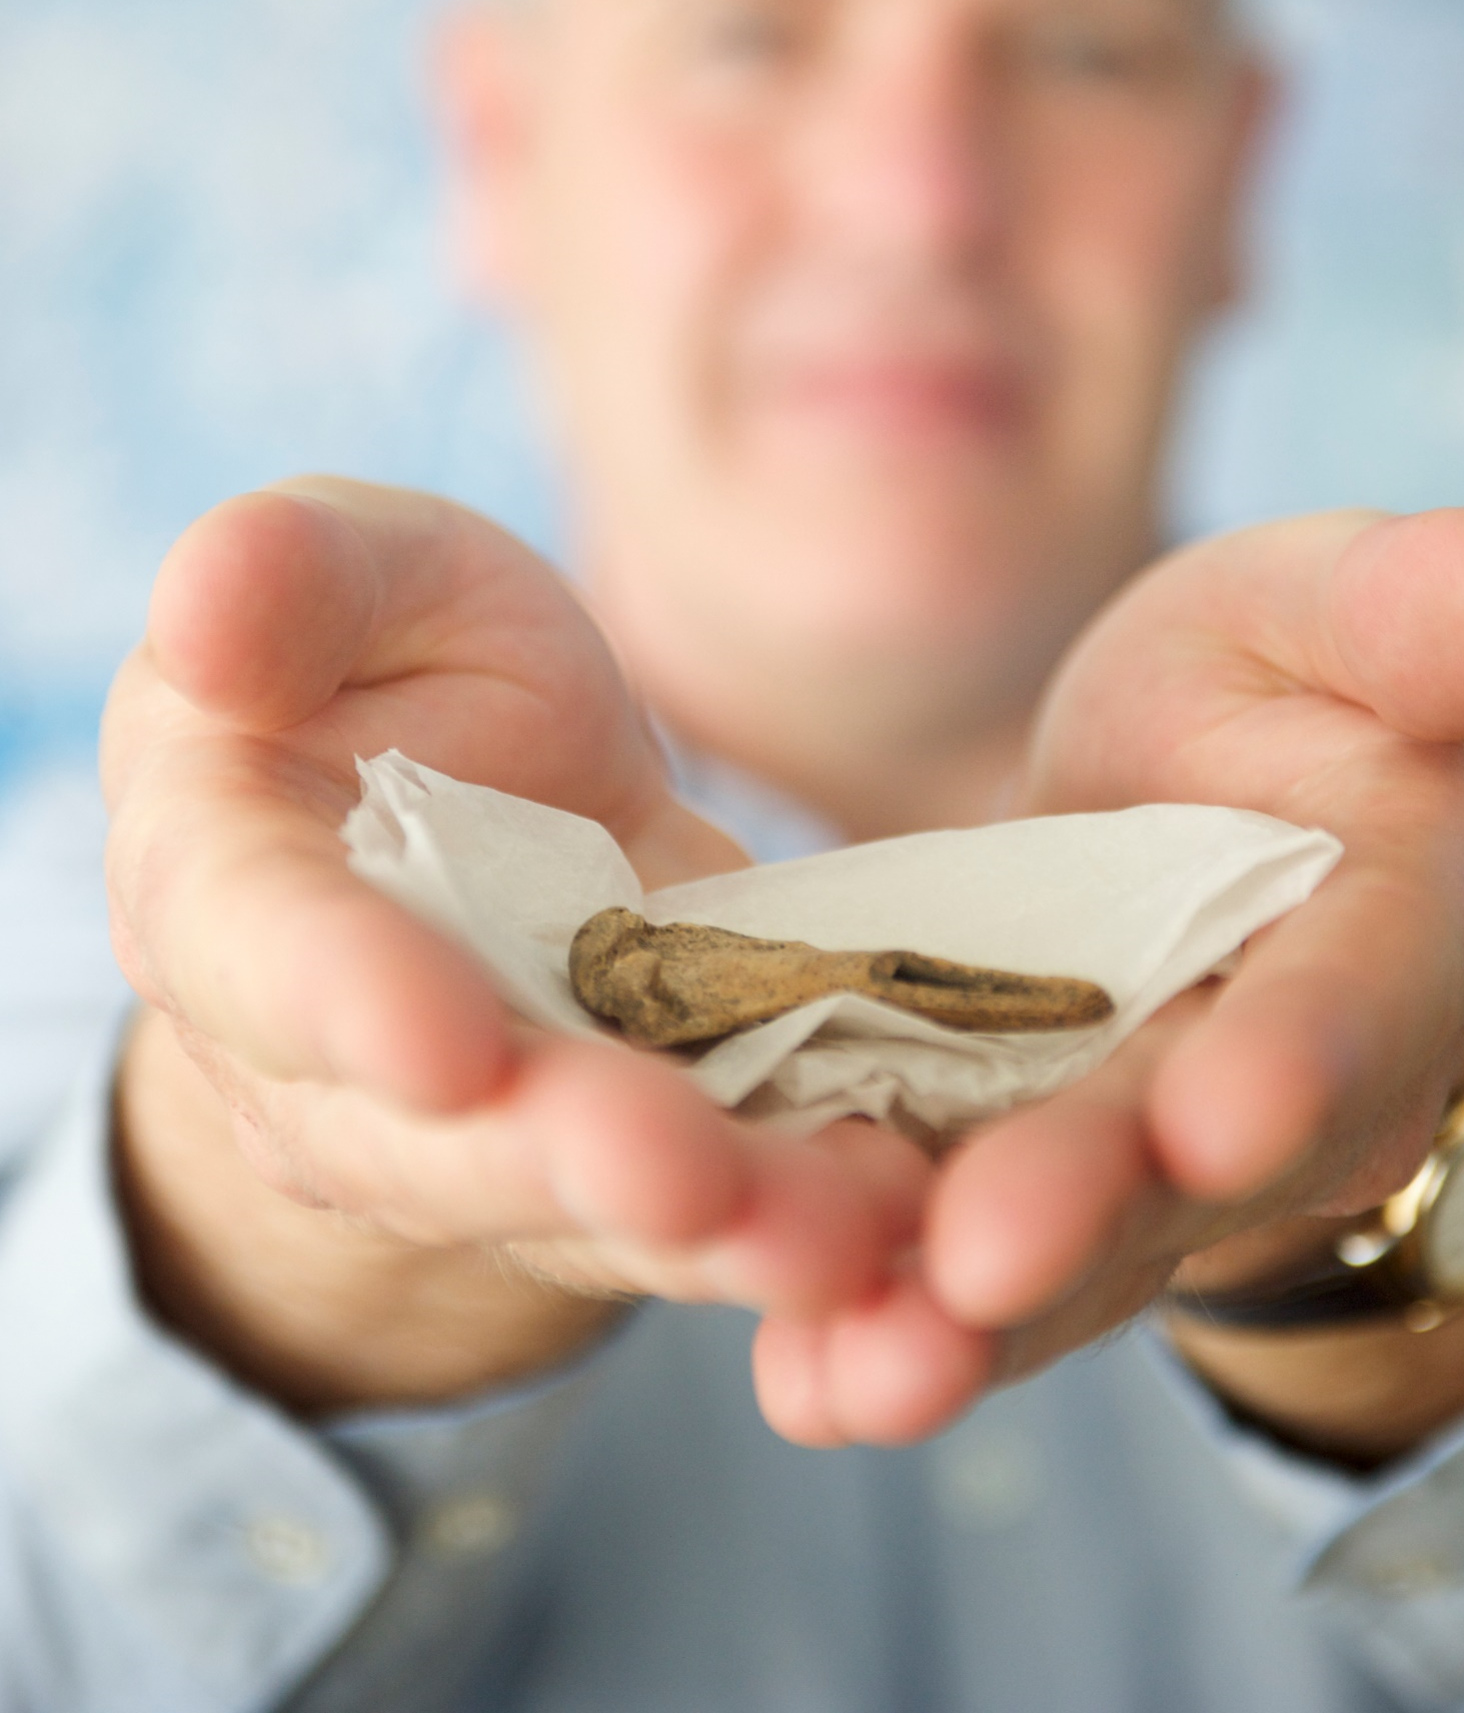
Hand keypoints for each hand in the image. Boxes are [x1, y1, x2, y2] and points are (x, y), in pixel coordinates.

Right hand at [102, 480, 924, 1415]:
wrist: (506, 784)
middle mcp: (331, 1064)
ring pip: (585, 1210)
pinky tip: (903, 1223)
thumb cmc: (394, 659)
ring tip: (834, 1238)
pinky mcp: (632, 1166)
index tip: (445, 1045)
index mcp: (229, 892)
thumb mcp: (360, 573)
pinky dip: (804, 1228)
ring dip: (712, 1233)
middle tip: (686, 1180)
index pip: (269, 960)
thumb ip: (292, 579)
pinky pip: (710, 1217)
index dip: (346, 1004)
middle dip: (568, 1163)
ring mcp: (482, 1141)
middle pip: (439, 1141)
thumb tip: (211, 603)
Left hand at [745, 507, 1463, 1454]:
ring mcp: (1181, 1160)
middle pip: (1209, 1160)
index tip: (1225, 1114)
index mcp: (1413, 910)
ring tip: (865, 1370)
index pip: (1372, 987)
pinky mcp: (1054, 1194)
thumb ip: (1406, 608)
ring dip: (977, 1323)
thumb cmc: (1293, 680)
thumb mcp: (1324, 603)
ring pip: (1090, 1250)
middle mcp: (1318, 1078)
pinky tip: (802, 1383)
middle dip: (1099, 1212)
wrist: (1199, 789)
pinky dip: (890, 1327)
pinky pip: (978, 1275)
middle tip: (987, 1259)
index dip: (1309, 1053)